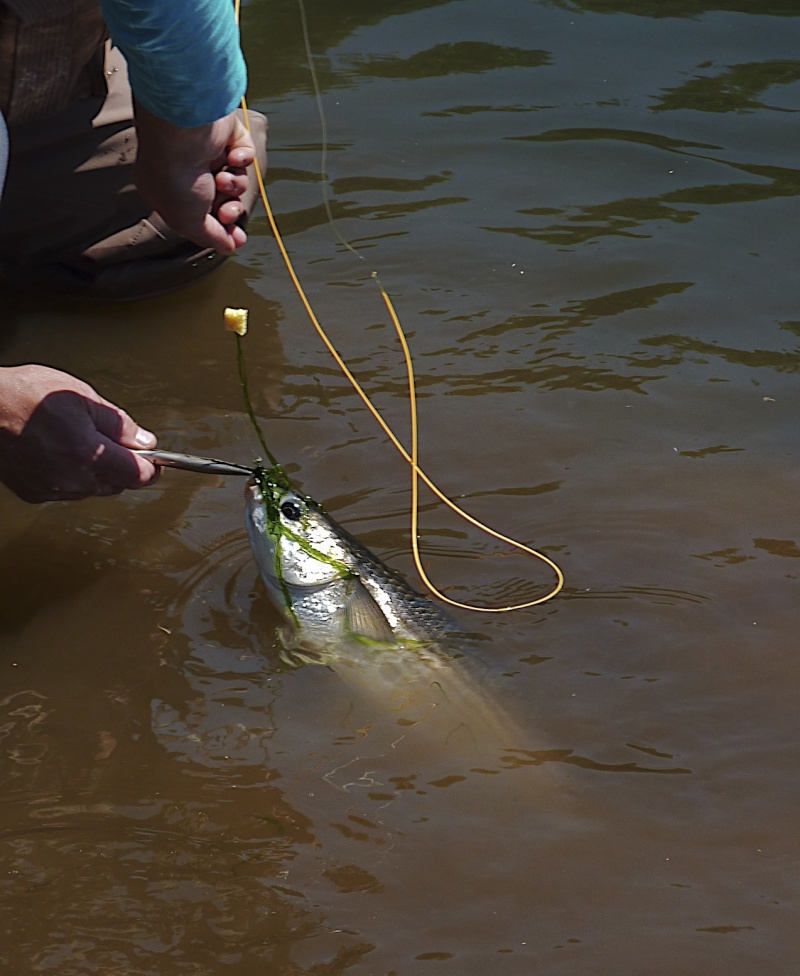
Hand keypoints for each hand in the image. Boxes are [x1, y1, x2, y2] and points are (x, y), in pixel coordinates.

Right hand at [0, 365, 158, 502]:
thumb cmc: (23, 395)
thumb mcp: (82, 396)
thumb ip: (119, 424)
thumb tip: (145, 442)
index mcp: (87, 453)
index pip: (138, 475)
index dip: (152, 468)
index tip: (156, 461)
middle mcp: (70, 478)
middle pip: (116, 484)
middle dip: (121, 465)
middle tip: (109, 438)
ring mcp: (51, 489)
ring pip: (92, 488)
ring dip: (95, 470)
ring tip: (74, 438)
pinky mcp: (34, 493)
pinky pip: (67, 489)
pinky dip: (71, 474)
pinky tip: (56, 450)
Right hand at [133, 104, 255, 254]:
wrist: (182, 131)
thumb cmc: (175, 177)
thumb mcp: (187, 220)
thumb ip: (209, 237)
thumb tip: (227, 248)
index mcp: (168, 190)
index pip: (200, 215)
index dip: (220, 228)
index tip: (235, 239)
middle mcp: (186, 170)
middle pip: (221, 200)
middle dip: (229, 209)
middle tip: (227, 212)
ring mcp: (206, 150)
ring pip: (235, 179)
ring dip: (234, 184)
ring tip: (224, 180)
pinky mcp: (224, 132)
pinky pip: (244, 152)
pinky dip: (243, 157)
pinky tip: (232, 155)